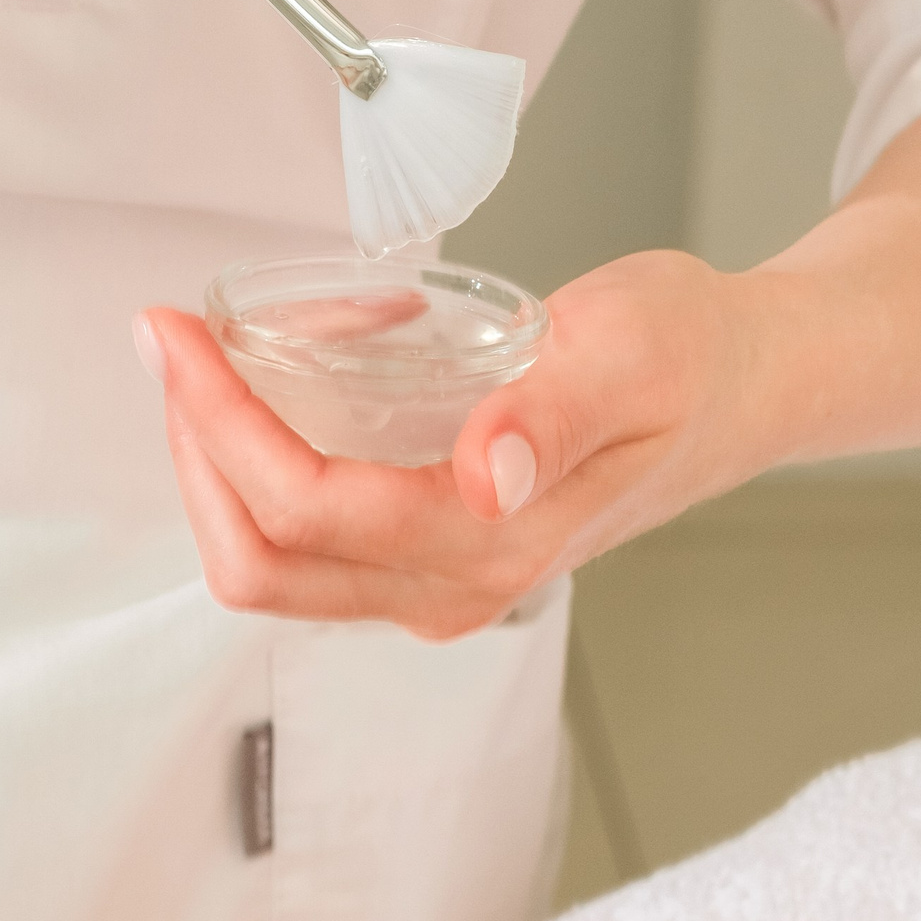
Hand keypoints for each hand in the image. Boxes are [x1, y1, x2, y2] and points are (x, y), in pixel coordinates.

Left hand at [135, 252, 772, 639]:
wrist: (746, 384)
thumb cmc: (694, 357)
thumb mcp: (634, 350)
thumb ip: (557, 411)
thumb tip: (486, 472)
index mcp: (493, 541)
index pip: (306, 510)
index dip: (217, 426)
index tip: (174, 336)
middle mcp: (455, 585)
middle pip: (261, 564)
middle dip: (196, 452)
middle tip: (183, 340)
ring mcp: (438, 581)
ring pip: (273, 558)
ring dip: (224, 457)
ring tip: (244, 343)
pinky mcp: (430, 554)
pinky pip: (310, 536)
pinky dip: (267, 459)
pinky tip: (295, 372)